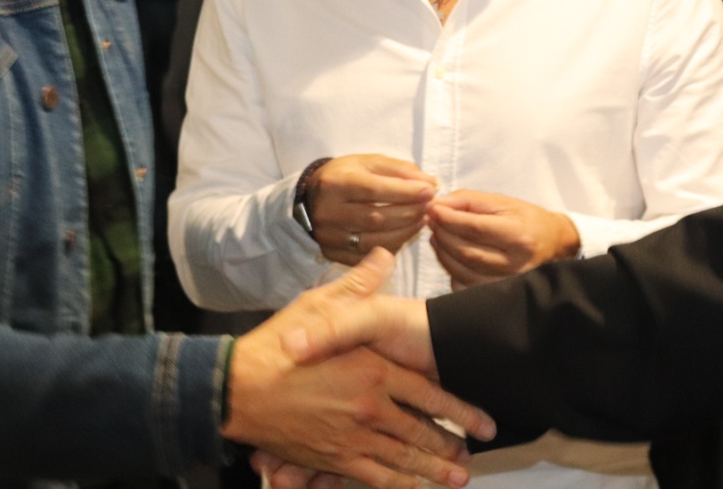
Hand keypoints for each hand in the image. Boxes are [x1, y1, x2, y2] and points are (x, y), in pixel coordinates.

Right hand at [225, 248, 491, 488]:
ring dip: (432, 471)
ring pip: (403, 459)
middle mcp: (369, 408)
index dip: (461, 411)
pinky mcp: (332, 457)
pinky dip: (395, 484)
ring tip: (456, 478)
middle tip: (472, 457)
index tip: (483, 422)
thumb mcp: (319, 305)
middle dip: (451, 448)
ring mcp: (352, 437)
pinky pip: (372, 476)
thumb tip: (384, 256)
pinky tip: (410, 488)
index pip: (430, 395)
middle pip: (421, 433)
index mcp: (374, 371)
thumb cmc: (278, 344)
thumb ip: (358, 287)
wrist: (238, 387)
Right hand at [311, 154, 437, 264]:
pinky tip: (403, 235)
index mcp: (335, 183)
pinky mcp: (331, 254)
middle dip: (409, 213)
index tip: (429, 191)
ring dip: (404, 232)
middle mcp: (328, 212)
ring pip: (373, 241)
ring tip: (421, 220)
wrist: (312, 197)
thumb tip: (431, 183)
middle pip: (375, 218)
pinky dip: (391, 247)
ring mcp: (329, 236)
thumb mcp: (369, 162)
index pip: (374, 189)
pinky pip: (368, 256)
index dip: (405, 192)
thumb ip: (400, 170)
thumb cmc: (346, 176)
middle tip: (428, 207)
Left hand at [426, 189, 580, 286]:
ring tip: (437, 236)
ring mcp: (507, 283)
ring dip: (442, 252)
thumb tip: (438, 205)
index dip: (448, 219)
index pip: (475, 228)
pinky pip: (465, 286)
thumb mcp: (503, 202)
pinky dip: (450, 270)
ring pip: (462, 271)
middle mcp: (515, 264)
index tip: (432, 209)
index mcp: (519, 236)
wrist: (554, 245)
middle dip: (442, 234)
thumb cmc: (528, 220)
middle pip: (466, 251)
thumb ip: (469, 200)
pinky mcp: (499, 295)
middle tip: (431, 221)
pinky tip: (449, 255)